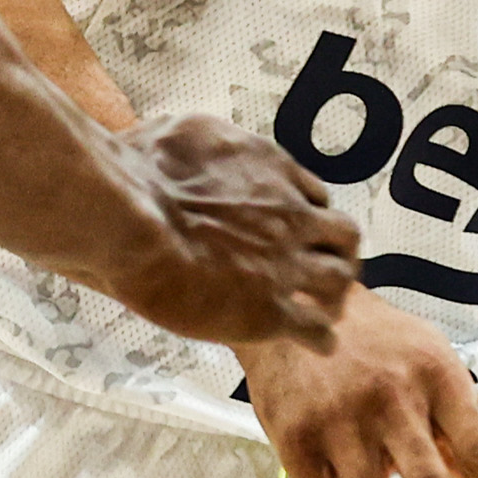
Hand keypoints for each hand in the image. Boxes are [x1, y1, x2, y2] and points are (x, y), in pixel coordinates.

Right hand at [95, 113, 358, 349]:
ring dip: (335, 295)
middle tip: (327, 269)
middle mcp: (290, 216)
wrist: (134, 223)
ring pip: (339, 281)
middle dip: (339, 253)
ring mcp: (285, 265)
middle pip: (343, 236)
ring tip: (327, 311)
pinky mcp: (271, 311)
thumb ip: (200, 142)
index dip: (310, 216)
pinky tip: (318, 345)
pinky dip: (321, 338)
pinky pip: (316, 330)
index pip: (312, 196)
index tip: (302, 230)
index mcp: (271, 171)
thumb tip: (188, 139)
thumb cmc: (141, 173)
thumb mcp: (178, 132)